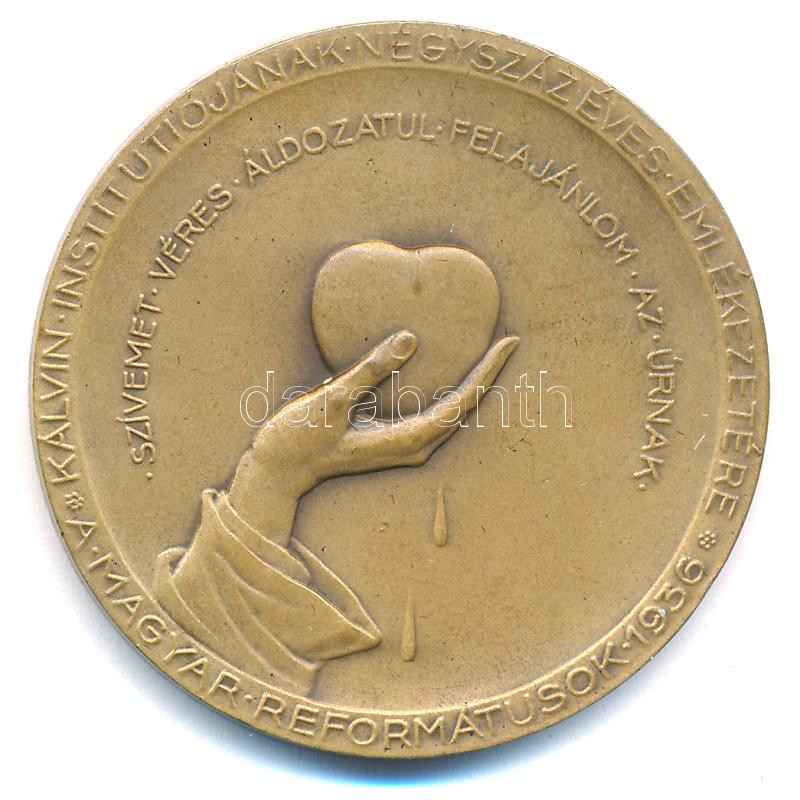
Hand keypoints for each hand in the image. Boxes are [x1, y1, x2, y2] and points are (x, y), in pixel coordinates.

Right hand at [229, 330, 517, 535]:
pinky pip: (432, 411)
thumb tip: (410, 339)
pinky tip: (450, 370)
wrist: (277, 471)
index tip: (507, 344)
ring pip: (451, 412)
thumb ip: (371, 369)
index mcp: (406, 440)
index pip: (461, 403)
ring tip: (490, 353)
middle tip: (508, 341)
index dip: (487, 372)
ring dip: (471, 383)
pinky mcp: (392, 439)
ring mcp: (404, 446)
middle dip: (487, 375)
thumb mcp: (332, 401)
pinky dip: (448, 389)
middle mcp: (413, 447)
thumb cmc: (299, 439)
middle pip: (464, 408)